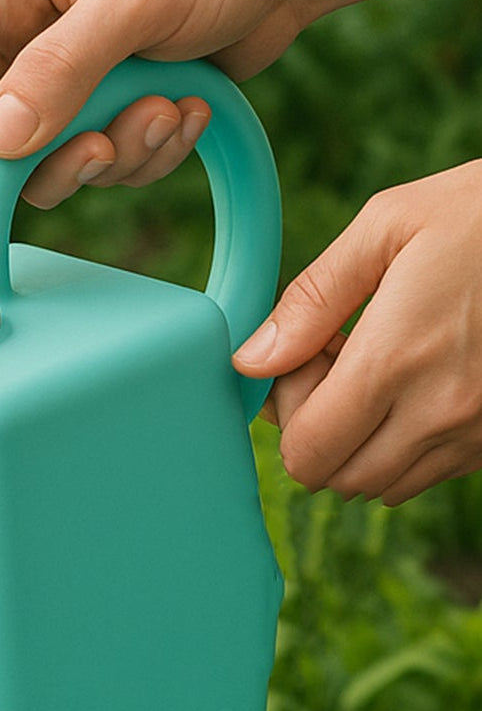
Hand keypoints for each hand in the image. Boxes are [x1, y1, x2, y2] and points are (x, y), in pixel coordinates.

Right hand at [0, 0, 305, 229]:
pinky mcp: (91, 111)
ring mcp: (53, 77)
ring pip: (43, 164)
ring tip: (168, 109)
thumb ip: (64, 67)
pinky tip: (187, 109)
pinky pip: (93, 166)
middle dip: (53, 157)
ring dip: (114, 154)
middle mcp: (15, 32)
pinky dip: (144, 154)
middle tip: (104, 151)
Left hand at [232, 161, 481, 505]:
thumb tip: (252, 360)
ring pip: (382, 484)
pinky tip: (418, 387)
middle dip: (318, 433)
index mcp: (397, 360)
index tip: (307, 359)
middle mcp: (438, 411)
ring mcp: (476, 431)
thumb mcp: (389, 225)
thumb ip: (311, 300)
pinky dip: (405, 447)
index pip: (305, 452)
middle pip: (337, 478)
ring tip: (379, 376)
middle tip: (336, 367)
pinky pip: (429, 473)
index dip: (289, 415)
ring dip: (360, 444)